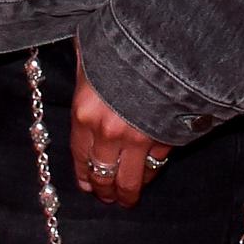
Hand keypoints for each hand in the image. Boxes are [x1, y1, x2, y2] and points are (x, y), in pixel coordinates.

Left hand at [70, 56, 169, 208]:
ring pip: (129, 179)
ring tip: (126, 200)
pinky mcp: (164, 140)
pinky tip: (145, 178)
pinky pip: (153, 167)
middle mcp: (107, 132)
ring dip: (126, 193)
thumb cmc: (121, 44)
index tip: (85, 184)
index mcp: (84, 112)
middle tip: (106, 197)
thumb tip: (79, 59)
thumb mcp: (90, 52)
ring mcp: (137, 139)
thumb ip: (84, 68)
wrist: (164, 46)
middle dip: (103, 189)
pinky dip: (148, 175)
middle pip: (102, 173)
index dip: (83, 173)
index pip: (79, 153)